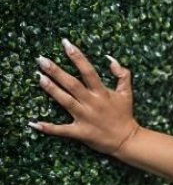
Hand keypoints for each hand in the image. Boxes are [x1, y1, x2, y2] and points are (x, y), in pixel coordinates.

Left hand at [28, 38, 139, 154]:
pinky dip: (48, 128)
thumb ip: (122, 74)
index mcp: (102, 93)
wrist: (127, 140)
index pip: (88, 71)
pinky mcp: (80, 132)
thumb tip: (110, 59)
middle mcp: (92, 103)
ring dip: (52, 90)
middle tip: (41, 60)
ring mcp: (85, 118)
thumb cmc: (125, 115)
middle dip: (56, 71)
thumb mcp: (126, 93)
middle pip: (72, 84)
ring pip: (65, 102)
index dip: (77, 57)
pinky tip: (34, 123)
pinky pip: (62, 130)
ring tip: (39, 78)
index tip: (65, 44)